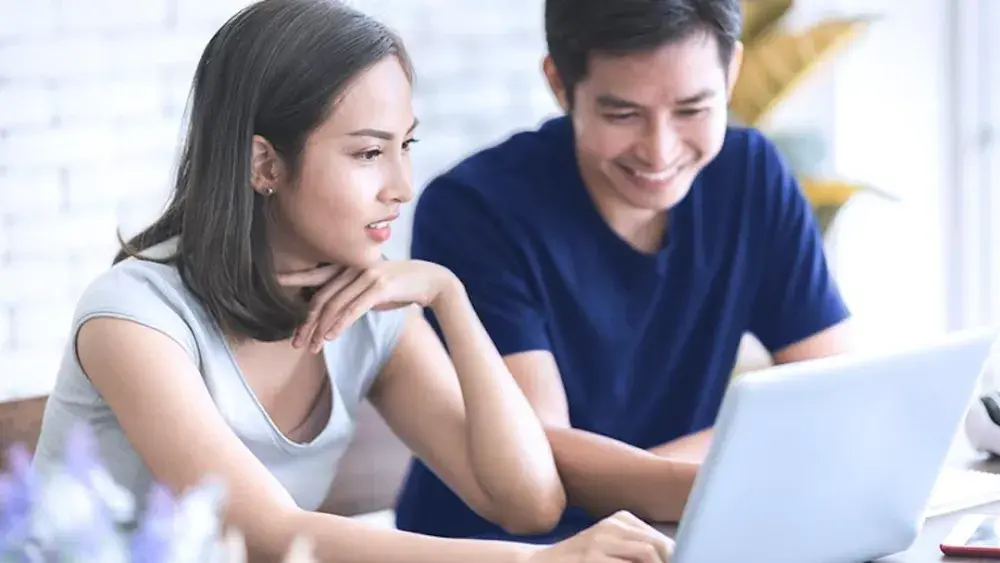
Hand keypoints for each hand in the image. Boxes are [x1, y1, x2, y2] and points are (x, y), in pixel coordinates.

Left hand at [277, 259, 456, 352]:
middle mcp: (354, 267)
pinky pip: (354, 308)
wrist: (432, 280)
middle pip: (321, 297)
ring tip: (311, 348)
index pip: (314, 276)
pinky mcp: (380, 286)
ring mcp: (367, 275)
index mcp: (348, 266)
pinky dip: (340, 324)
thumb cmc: (400, 287)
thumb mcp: (370, 289)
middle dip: (306, 323)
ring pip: (335, 305)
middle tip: (296, 343)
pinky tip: (330, 337)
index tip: (272, 285)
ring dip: (320, 330)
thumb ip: (350, 294)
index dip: (292, 281)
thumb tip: (330, 312)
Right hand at [526, 511, 673, 562]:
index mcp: (620, 520)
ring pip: (647, 554)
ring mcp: (600, 542)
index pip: (661, 540)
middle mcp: (611, 526)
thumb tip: (674, 557)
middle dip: (670, 561)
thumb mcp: (609, 548)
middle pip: (658, 545)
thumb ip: (637, 551)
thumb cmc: (580, 562)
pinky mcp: (592, 558)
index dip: (676, 557)